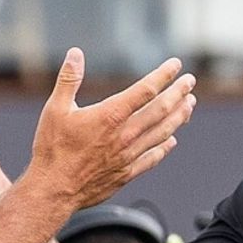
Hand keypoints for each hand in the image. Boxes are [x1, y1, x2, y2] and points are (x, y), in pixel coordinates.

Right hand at [24, 48, 194, 209]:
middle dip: (178, 93)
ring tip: (189, 105)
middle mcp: (124, 134)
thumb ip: (68, 79)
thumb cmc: (52, 148)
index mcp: (110, 115)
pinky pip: (152, 158)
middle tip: (190, 82)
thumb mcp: (55, 108)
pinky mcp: (126, 173)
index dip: (163, 75)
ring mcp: (128, 155)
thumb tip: (75, 53)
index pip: (145, 90)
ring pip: (162, 133)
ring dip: (178, 117)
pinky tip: (171, 141)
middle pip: (161, 110)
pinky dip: (164, 147)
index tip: (175, 64)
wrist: (53, 189)